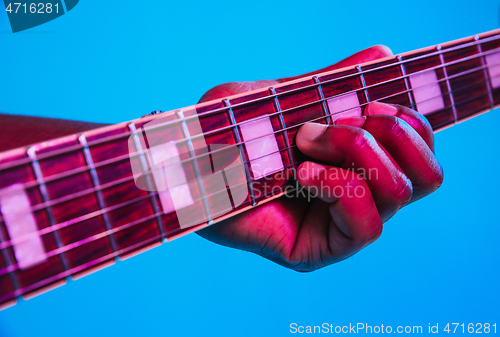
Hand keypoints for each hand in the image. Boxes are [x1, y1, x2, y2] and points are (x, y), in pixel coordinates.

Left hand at [196, 46, 443, 271]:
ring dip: (355, 153)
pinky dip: (339, 186)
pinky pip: (366, 224)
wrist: (185, 163)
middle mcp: (359, 197)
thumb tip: (385, 55)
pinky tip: (300, 174)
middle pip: (427, 174)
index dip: (406, 120)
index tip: (359, 105)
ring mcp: (341, 227)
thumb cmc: (230, 130)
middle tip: (323, 126)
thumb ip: (336, 84)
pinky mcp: (320, 251)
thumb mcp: (286, 97)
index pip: (421, 149)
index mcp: (359, 163)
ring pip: (401, 193)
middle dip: (383, 134)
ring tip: (303, 145)